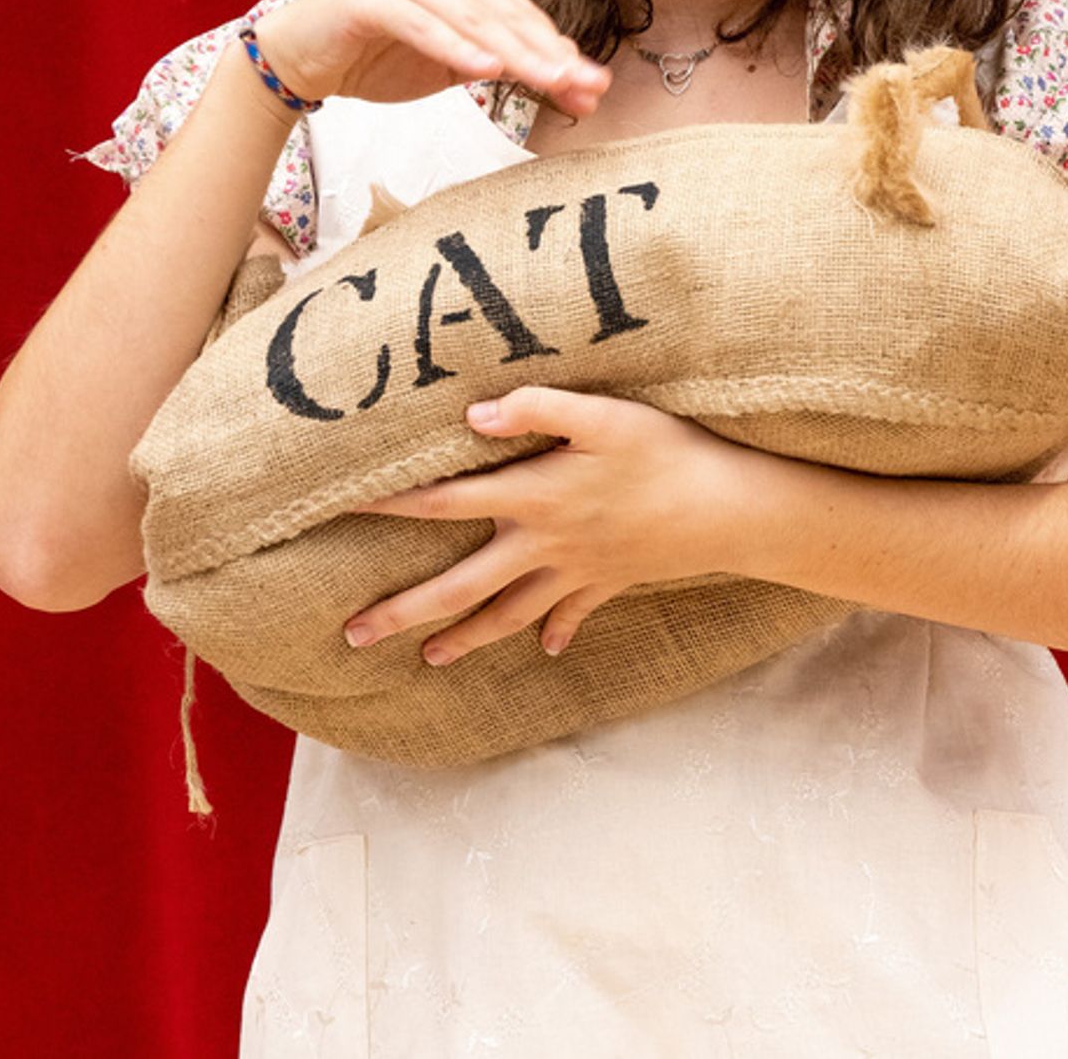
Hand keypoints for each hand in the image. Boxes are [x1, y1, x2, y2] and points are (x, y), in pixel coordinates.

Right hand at [252, 0, 610, 116]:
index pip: (524, 19)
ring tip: (546, 78)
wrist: (306, 57)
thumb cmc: (381, 56)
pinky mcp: (372, 0)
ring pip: (470, 18)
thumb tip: (572, 84)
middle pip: (505, 16)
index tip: (594, 89)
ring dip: (511, 51)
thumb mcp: (455, 67)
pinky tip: (482, 68)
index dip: (561, 53)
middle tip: (580, 85)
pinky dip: (453, 45)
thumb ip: (506, 68)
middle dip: (547, 54)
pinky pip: (421, 24)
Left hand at [342, 387, 745, 662]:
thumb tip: (471, 415)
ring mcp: (575, 571)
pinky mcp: (609, 581)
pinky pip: (572, 614)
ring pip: (507, 614)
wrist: (727, 510)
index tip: (340, 506)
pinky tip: (549, 649)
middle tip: (352, 636)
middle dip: (403, 612)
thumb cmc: (663, 452)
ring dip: (465, 638)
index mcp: (532, 497)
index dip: (390, 502)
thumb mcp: (600, 414)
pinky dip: (556, 632)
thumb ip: (534, 408)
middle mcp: (543, 544)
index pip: (444, 502)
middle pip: (458, 586)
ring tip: (429, 660)